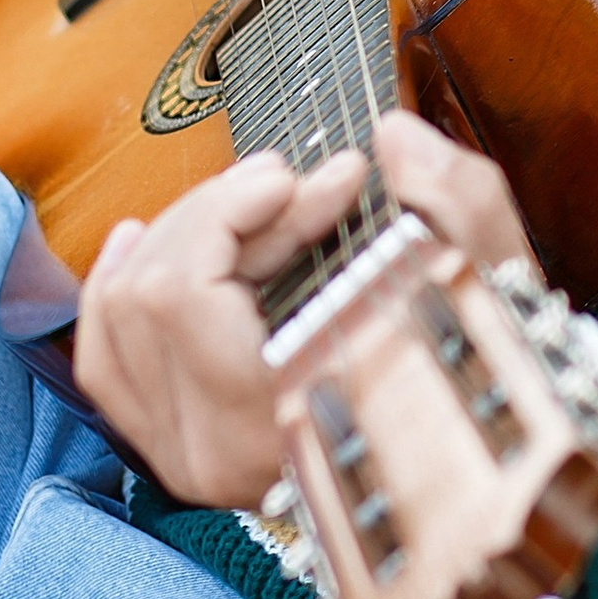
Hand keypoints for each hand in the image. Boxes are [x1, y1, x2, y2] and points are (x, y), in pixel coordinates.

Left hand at [74, 112, 536, 506]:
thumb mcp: (493, 277)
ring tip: (241, 203)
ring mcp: (185, 460)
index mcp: (281, 419)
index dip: (236, 208)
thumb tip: (392, 138)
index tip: (311, 177)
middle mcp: (213, 454)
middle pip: (148, 294)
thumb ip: (455, 200)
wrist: (471, 452)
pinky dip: (116, 290)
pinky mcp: (174, 453)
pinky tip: (139, 238)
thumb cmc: (486, 367)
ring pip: (118, 319)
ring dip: (177, 239)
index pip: (185, 292)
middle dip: (218, 213)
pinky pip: (104, 361)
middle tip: (292, 185)